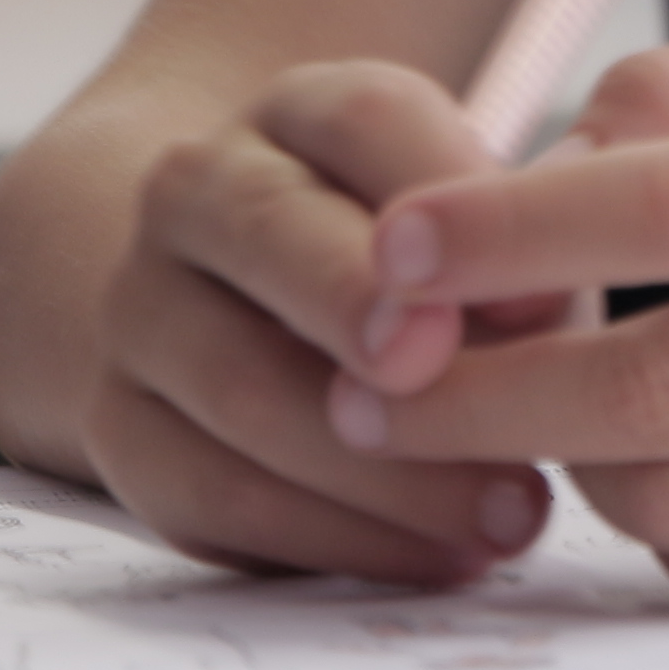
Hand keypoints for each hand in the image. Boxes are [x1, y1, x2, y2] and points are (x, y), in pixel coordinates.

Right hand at [77, 61, 568, 583]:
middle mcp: (199, 194)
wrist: (238, 309)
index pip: (363, 120)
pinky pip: (217, 497)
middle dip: (356, 306)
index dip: (446, 195)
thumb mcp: (478, 224)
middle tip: (443, 372)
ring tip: (510, 512)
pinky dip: (337, 538)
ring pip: (243, 386)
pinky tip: (439, 556)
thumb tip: (541, 304)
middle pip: (268, 231)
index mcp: (298, 113)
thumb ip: (521, 247)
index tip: (529, 287)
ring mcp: (143, 313)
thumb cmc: (418, 267)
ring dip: (382, 463)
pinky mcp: (127, 435)